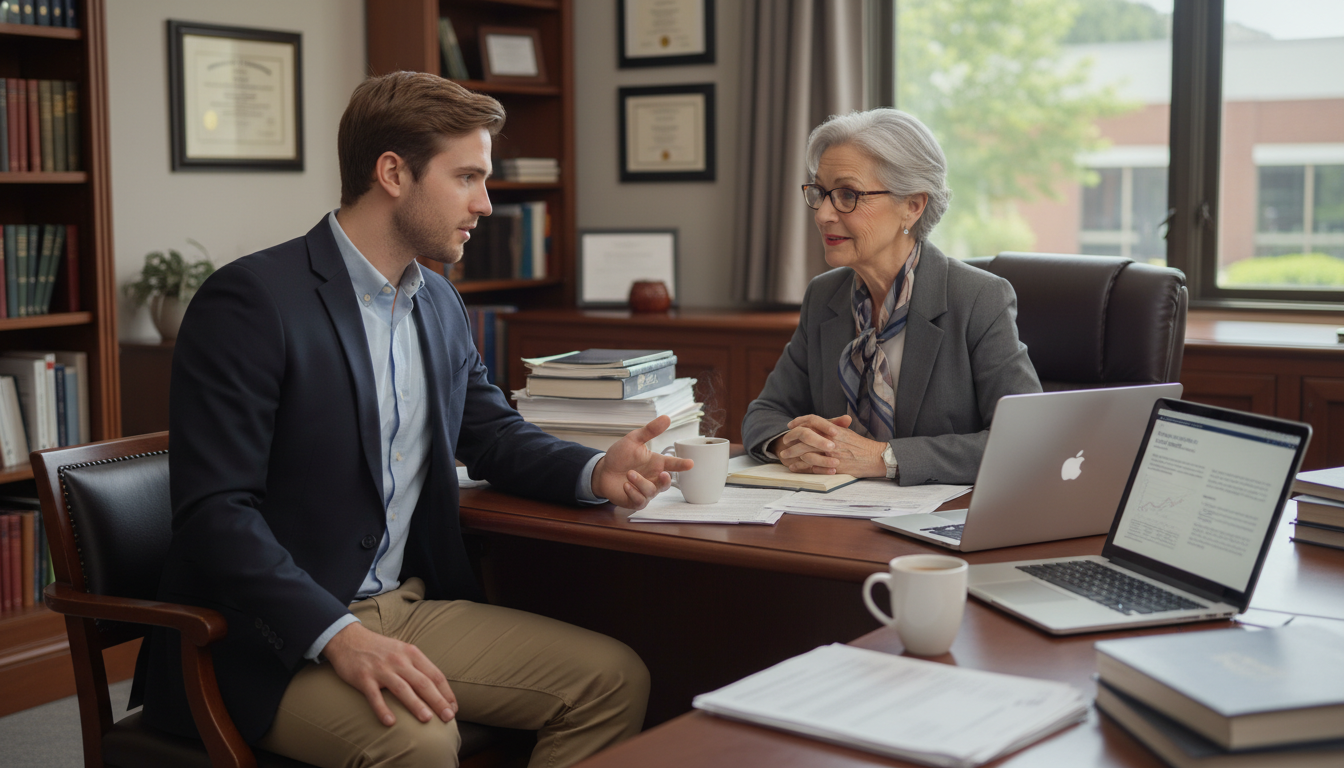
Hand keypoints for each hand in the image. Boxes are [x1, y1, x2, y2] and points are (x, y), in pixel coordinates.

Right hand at [321, 622, 456, 726]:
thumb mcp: (402, 650)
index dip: (446, 692)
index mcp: (412, 654)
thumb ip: (417, 666)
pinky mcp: (363, 677)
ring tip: (427, 720)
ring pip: (402, 689)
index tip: (454, 708)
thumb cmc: (380, 649)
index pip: (435, 675)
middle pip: (423, 683)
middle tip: (448, 717)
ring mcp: (381, 669)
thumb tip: (436, 687)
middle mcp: (399, 660)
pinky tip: (390, 723)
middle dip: (438, 701)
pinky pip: (374, 696)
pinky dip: (382, 709)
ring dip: (416, 705)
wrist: (348, 639)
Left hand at [591, 415, 693, 508]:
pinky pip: (640, 501)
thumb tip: (666, 418)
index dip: (682, 464)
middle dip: (666, 480)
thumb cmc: (620, 456)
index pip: (672, 464)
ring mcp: (645, 491)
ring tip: (629, 474)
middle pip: (666, 483)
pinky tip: (626, 486)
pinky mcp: (635, 500)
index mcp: (656, 463)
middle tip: (663, 474)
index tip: (690, 463)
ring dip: (641, 483)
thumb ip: (650, 430)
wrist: (603, 470)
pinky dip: (634, 493)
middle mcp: (653, 478)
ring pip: (651, 491)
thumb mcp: (633, 440)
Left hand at [776, 414, 886, 477]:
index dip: (799, 422)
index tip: (791, 425)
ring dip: (792, 454)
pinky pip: (811, 466)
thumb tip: (819, 425)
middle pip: (804, 436)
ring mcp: (830, 453)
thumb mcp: (847, 432)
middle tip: (784, 443)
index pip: (812, 420)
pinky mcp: (831, 466)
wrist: (874, 458)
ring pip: (805, 452)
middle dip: (791, 439)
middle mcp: (830, 439)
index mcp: (833, 429)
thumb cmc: (862, 446)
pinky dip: (800, 466)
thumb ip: (833, 428)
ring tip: (785, 456)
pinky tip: (794, 466)